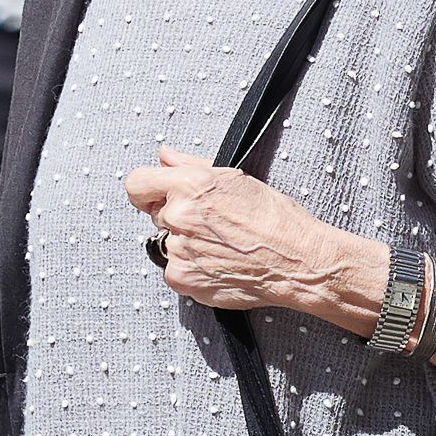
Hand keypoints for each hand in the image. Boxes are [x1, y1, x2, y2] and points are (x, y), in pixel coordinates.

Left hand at [121, 143, 382, 324]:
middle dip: (177, 217)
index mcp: (189, 185)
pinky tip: (219, 264)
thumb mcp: (235, 178)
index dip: (146, 190)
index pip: (136, 184)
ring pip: (168, 244)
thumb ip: (190, 165)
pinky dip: (191, 270)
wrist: (298, 261)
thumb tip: (164, 156)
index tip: (154, 197)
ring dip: (186, 245)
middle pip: (156, 215)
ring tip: (222, 246)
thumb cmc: (276, 218)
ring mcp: (179, 250)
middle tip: (212, 224)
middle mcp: (179, 216)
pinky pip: (174, 271)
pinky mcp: (183, 279)